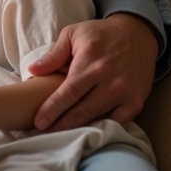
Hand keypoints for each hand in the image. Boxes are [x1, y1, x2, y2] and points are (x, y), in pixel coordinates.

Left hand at [26, 13, 156, 131]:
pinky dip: (104, 129)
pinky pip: (119, 122)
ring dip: (79, 130)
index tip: (38, 122)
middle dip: (61, 125)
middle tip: (45, 134)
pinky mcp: (136, 101)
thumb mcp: (73, 34)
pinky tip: (89, 133)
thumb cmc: (100, 34)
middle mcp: (108, 79)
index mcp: (90, 61)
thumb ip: (54, 54)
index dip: (52, 110)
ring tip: (61, 137)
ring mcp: (124, 92)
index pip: (67, 93)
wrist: (138, 33)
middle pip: (81, 110)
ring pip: (97, 118)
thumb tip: (33, 70)